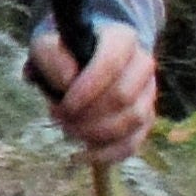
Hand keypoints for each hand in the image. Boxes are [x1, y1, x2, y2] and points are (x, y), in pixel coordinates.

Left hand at [27, 16, 158, 163]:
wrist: (83, 58)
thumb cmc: (63, 51)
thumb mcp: (47, 44)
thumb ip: (52, 56)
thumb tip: (67, 81)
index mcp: (122, 39)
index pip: (111, 65)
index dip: (86, 90)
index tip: (61, 107)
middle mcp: (142, 64)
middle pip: (123, 97)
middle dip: (88, 115)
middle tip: (58, 118)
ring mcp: (148, 93)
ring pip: (132, 121)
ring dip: (96, 133)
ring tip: (67, 130)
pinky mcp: (145, 118)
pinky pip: (133, 142)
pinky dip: (107, 154)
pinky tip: (81, 156)